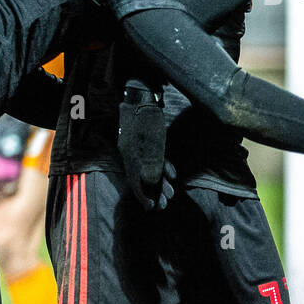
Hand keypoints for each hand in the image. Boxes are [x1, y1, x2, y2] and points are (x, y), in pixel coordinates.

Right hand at [118, 81, 172, 210]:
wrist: (141, 96)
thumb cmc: (146, 118)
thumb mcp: (150, 143)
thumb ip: (151, 163)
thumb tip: (150, 184)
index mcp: (131, 157)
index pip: (136, 182)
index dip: (144, 196)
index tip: (153, 207)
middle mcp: (133, 155)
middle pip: (143, 178)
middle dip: (155, 192)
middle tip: (166, 205)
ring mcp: (139, 148)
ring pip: (149, 169)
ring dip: (161, 182)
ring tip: (171, 194)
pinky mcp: (146, 140)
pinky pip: (153, 158)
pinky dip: (163, 166)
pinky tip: (172, 174)